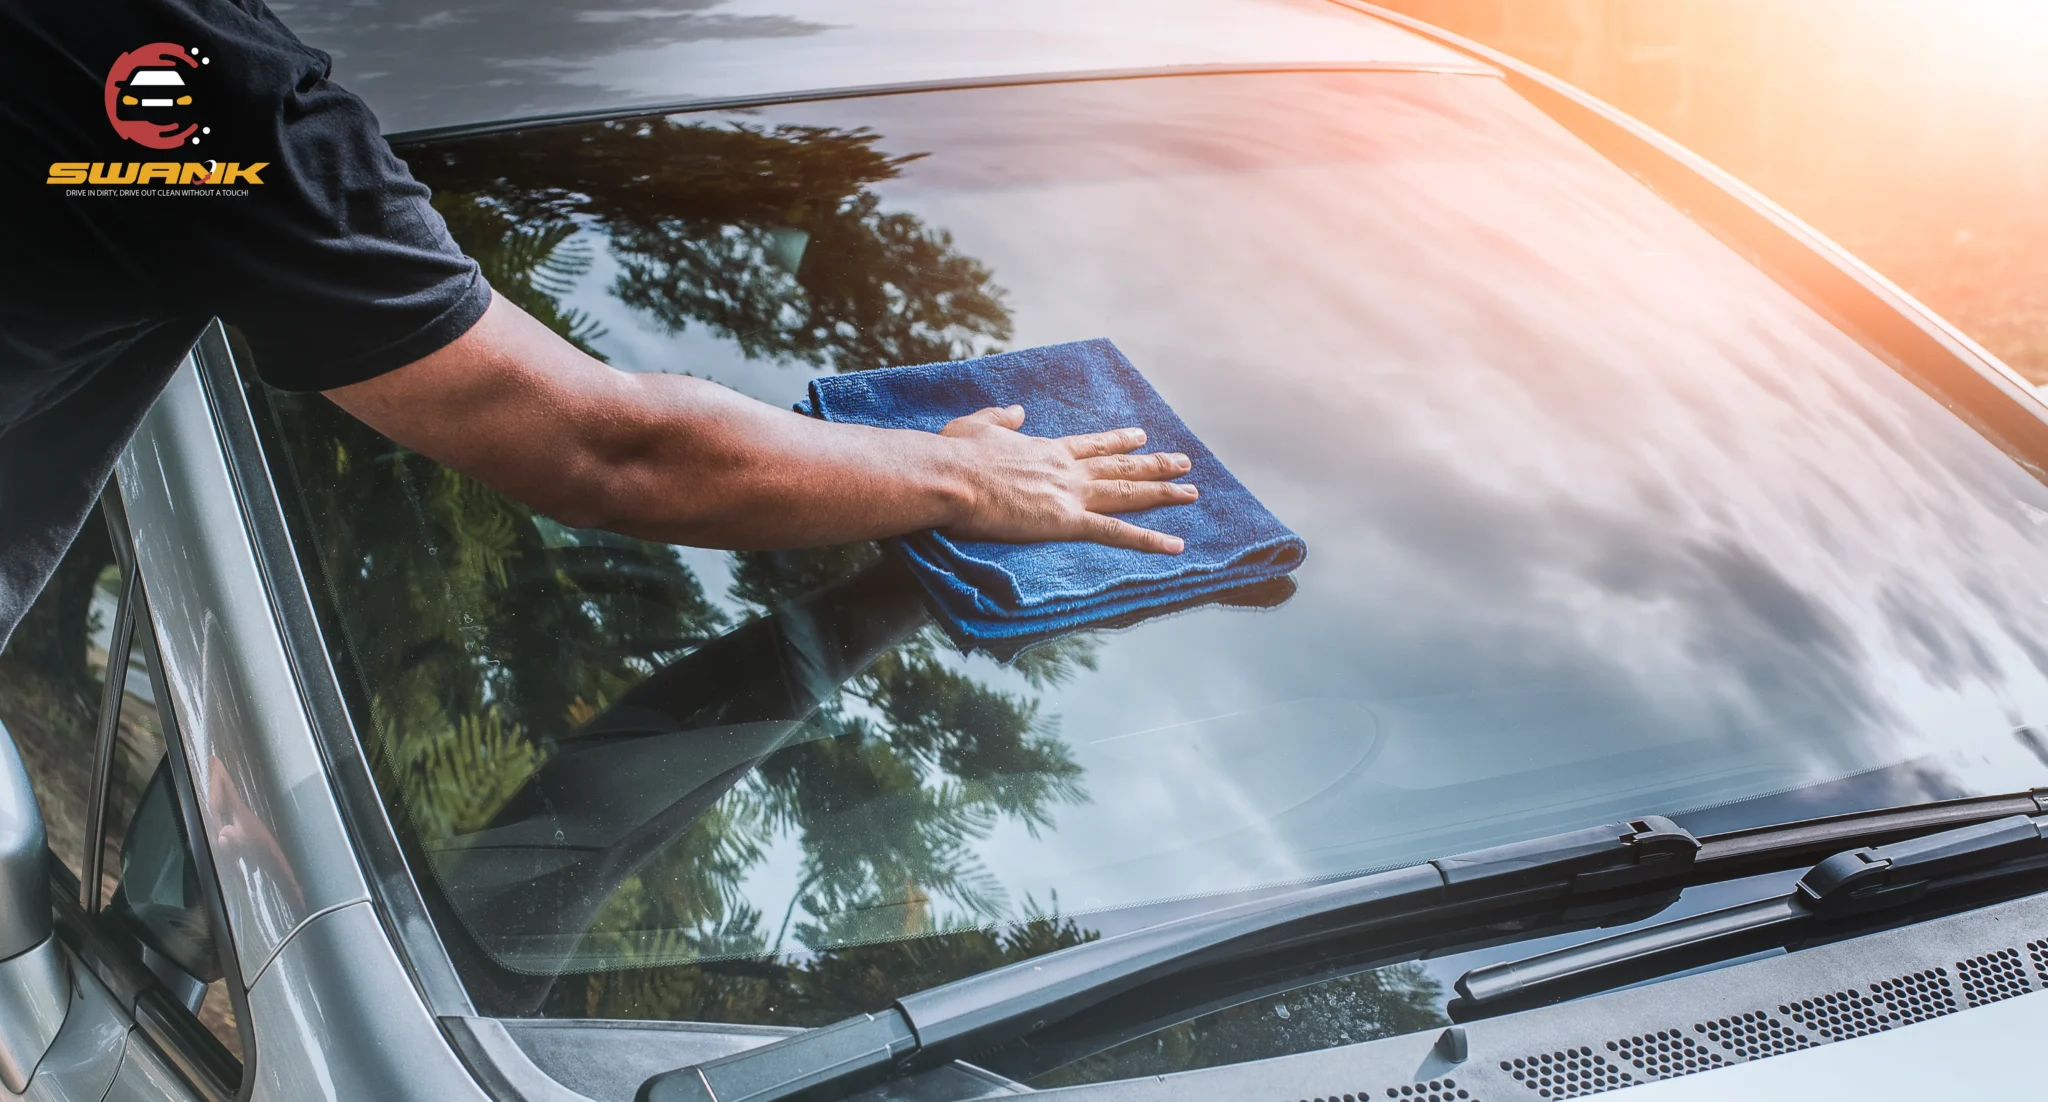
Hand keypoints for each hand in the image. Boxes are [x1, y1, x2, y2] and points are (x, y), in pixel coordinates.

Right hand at [938, 405, 1196, 552]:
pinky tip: (1175, 545)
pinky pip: (1116, 533)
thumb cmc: (954, 454)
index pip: (1091, 445)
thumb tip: (1018, 410)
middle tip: (1183, 463)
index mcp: (1045, 449)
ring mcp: (1070, 494)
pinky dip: (1148, 540)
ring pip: (1128, 493)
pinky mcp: (1066, 520)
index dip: (1118, 441)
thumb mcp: (978, 425)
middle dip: (1155, 465)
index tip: (1140, 436)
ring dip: (1163, 493)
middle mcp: (1066, 469)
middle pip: (1120, 467)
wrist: (949, 475)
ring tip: (1192, 493)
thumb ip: (1001, 417)